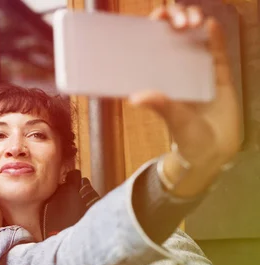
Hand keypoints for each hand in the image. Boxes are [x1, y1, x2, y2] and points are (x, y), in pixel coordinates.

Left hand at [129, 6, 240, 195]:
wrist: (214, 152)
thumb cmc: (188, 139)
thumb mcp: (174, 120)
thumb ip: (160, 106)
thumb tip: (136, 97)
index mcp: (161, 80)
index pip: (154, 47)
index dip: (154, 29)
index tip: (155, 19)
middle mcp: (178, 72)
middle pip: (174, 36)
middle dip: (174, 20)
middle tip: (176, 20)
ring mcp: (200, 72)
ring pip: (196, 39)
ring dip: (193, 24)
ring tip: (192, 21)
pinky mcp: (220, 77)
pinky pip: (217, 53)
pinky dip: (215, 38)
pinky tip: (211, 25)